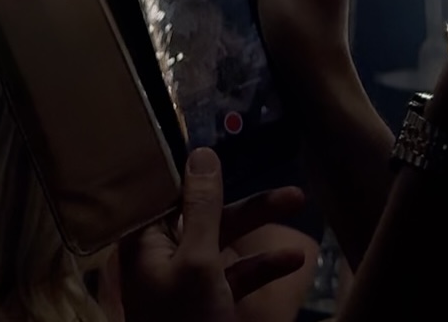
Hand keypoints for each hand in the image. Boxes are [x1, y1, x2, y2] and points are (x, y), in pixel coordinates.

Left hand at [119, 148, 305, 321]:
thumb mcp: (198, 261)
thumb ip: (203, 207)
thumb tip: (201, 153)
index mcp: (146, 242)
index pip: (166, 190)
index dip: (193, 168)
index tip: (220, 141)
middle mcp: (163, 257)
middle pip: (205, 213)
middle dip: (247, 201)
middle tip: (290, 189)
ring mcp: (187, 284)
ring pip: (225, 242)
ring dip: (261, 228)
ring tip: (300, 204)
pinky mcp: (208, 307)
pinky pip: (235, 275)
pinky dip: (262, 267)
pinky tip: (294, 262)